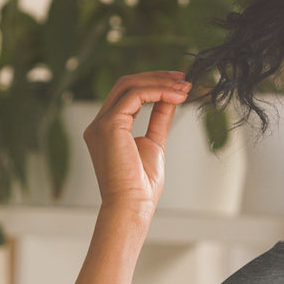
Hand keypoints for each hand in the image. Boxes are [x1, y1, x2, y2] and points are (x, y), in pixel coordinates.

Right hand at [82, 71, 191, 212]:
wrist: (132, 205)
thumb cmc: (141, 186)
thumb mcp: (154, 144)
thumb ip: (158, 120)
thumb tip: (171, 99)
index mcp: (108, 129)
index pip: (128, 95)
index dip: (154, 85)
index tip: (179, 84)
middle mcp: (99, 123)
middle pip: (126, 85)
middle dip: (157, 78)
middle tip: (184, 78)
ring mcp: (101, 123)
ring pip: (129, 86)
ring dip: (160, 83)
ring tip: (185, 87)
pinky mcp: (109, 125)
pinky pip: (134, 96)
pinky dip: (158, 92)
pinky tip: (177, 96)